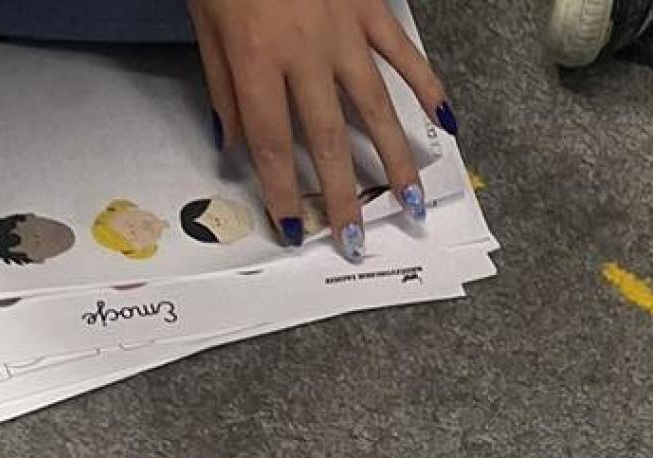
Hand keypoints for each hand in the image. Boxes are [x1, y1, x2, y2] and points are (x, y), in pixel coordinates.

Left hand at [188, 0, 451, 254]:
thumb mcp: (204, 18)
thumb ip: (221, 83)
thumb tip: (233, 143)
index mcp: (256, 57)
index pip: (270, 142)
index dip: (280, 192)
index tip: (289, 228)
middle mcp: (304, 52)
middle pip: (327, 141)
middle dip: (342, 196)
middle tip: (356, 240)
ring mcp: (343, 31)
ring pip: (374, 110)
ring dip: (395, 162)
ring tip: (408, 204)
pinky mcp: (369, 7)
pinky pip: (403, 55)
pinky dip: (429, 89)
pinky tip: (447, 124)